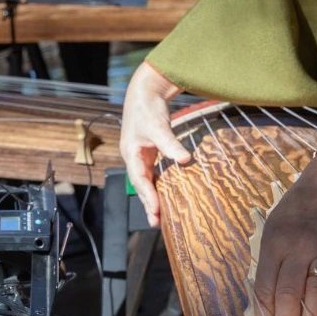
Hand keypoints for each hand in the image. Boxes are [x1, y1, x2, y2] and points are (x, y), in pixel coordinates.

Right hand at [120, 62, 187, 226]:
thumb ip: (171, 144)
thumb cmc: (147, 108)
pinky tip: (164, 193)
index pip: (139, 180)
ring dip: (151, 196)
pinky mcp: (148, 151)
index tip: (156, 211)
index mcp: (130, 152)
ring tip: (158, 215)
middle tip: (155, 223)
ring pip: (145, 180)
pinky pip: (151, 172)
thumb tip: (185, 159)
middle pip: (139, 184)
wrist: (145, 92)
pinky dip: (156, 184)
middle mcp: (133, 156)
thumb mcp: (158, 127)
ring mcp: (140, 154)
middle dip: (147, 203)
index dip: (147, 196)